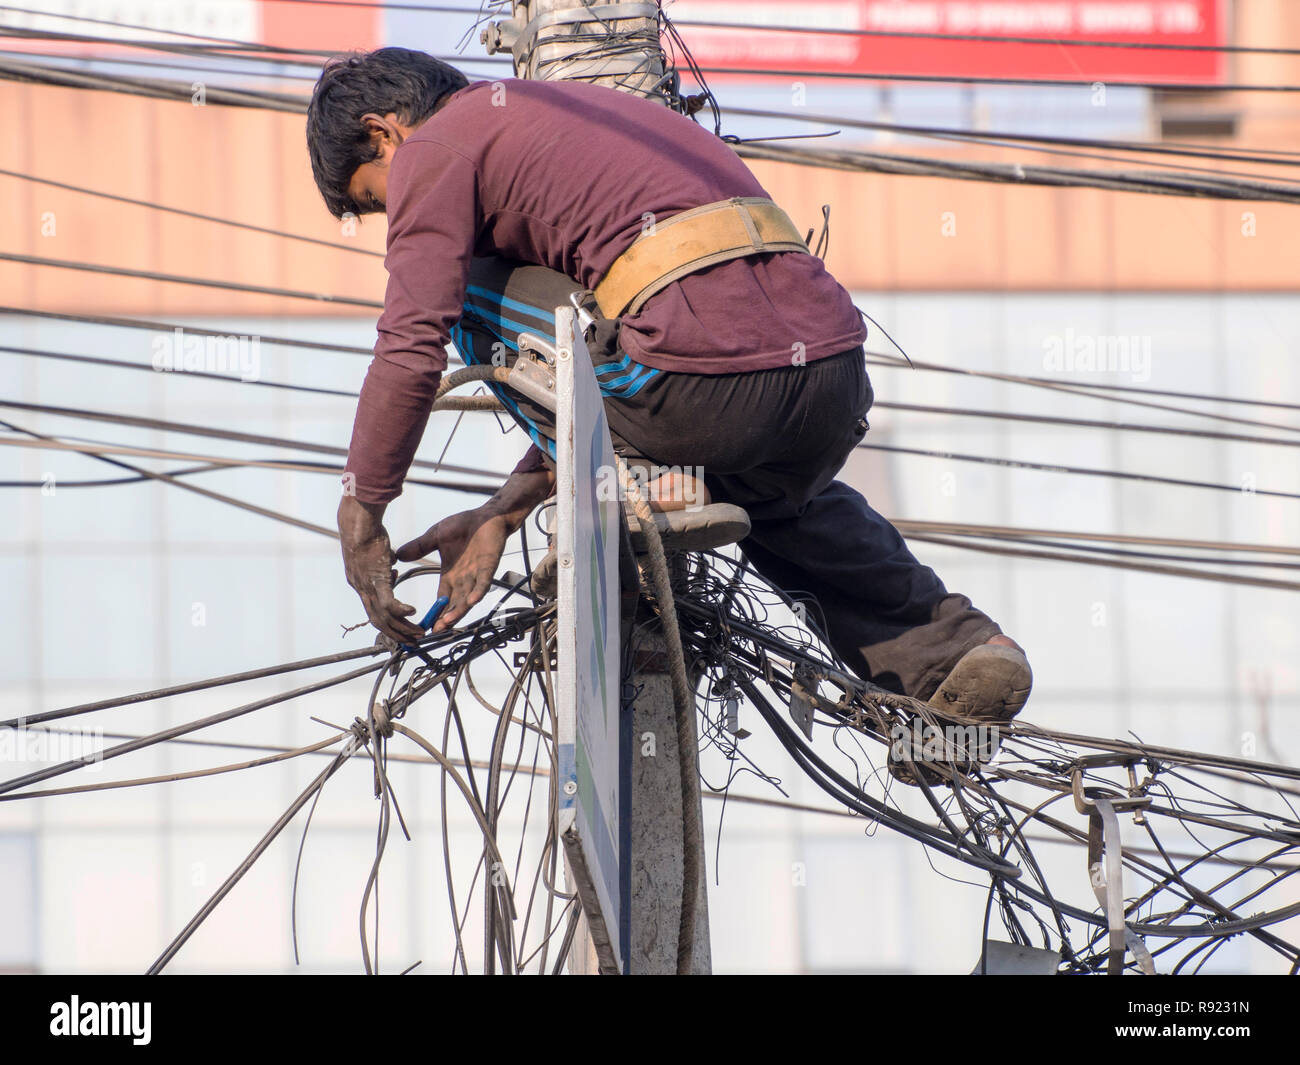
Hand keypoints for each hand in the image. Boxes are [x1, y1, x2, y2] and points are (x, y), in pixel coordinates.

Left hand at [337, 495, 425, 644]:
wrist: (358, 524)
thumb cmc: (365, 530)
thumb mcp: (375, 551)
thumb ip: (383, 560)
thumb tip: (391, 561)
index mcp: (359, 583)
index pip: (373, 609)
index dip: (387, 622)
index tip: (401, 628)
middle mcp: (361, 589)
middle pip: (379, 621)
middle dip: (397, 634)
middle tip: (412, 641)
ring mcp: (367, 587)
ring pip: (385, 617)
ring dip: (403, 627)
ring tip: (419, 632)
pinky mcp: (376, 581)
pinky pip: (389, 603)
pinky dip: (402, 611)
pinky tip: (413, 612)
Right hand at [395, 506, 509, 632]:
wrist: (485, 516)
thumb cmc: (463, 525)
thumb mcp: (435, 536)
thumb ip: (419, 547)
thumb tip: (398, 554)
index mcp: (450, 574)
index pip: (442, 599)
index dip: (435, 612)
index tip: (425, 626)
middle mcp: (463, 578)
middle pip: (454, 604)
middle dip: (445, 618)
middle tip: (434, 632)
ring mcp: (476, 574)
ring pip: (467, 598)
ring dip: (458, 610)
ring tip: (447, 622)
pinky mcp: (488, 566)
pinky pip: (483, 582)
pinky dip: (477, 592)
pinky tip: (471, 600)